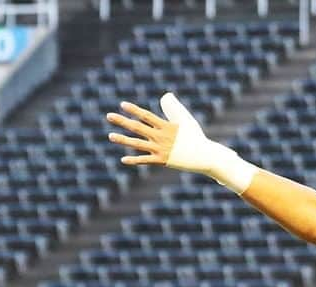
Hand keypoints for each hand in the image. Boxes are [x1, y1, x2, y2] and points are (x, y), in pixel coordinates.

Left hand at [107, 93, 254, 191]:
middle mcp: (161, 137)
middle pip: (137, 127)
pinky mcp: (163, 161)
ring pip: (137, 144)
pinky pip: (145, 160)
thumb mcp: (186, 120)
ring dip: (123, 140)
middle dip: (122, 121)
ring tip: (110, 136)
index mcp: (166, 126)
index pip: (146, 116)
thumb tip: (166, 95)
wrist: (206, 156)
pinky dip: (134, 160)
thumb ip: (174, 109)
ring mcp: (161, 150)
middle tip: (109, 116)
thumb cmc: (197, 138)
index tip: (123, 105)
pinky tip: (123, 159)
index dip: (134, 110)